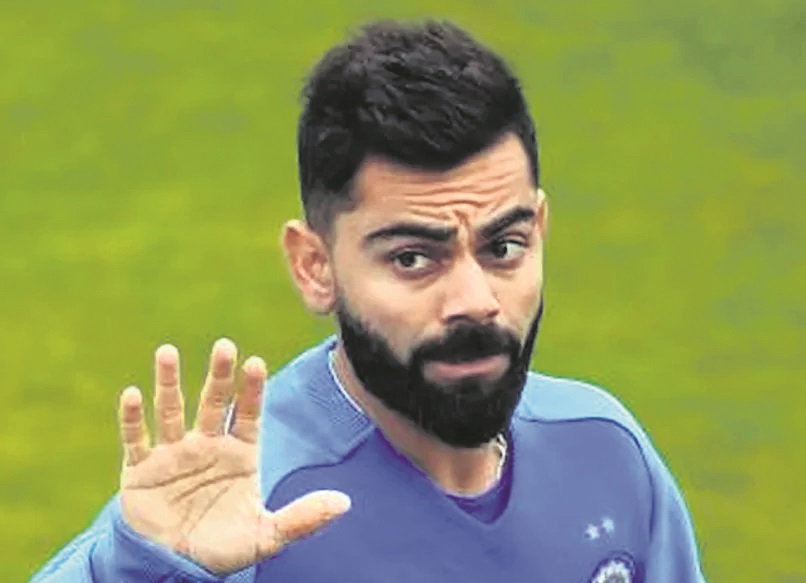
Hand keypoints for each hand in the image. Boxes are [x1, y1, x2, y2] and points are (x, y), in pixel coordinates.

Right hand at [117, 338, 350, 574]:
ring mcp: (173, 455)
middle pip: (213, 403)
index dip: (251, 390)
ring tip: (168, 352)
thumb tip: (345, 503)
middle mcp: (207, 446)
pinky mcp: (141, 470)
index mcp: (239, 455)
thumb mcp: (266, 535)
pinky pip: (137, 440)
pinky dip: (133, 418)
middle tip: (224, 345)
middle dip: (219, 375)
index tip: (255, 363)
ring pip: (172, 410)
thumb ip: (303, 518)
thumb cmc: (223, 549)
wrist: (174, 569)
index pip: (248, 414)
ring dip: (169, 383)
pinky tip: (133, 394)